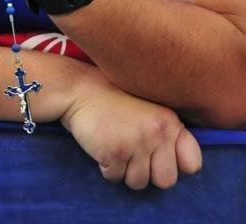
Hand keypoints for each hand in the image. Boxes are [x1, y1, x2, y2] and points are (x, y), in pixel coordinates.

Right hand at [62, 69, 202, 189]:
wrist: (82, 90)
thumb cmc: (116, 101)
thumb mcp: (150, 110)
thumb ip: (168, 132)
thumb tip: (186, 167)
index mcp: (170, 122)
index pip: (192, 163)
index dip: (175, 164)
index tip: (159, 154)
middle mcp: (158, 133)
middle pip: (167, 181)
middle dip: (149, 173)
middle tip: (133, 153)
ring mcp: (136, 143)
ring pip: (139, 183)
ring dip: (125, 171)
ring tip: (116, 145)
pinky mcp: (114, 153)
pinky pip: (115, 178)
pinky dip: (107, 168)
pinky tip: (103, 145)